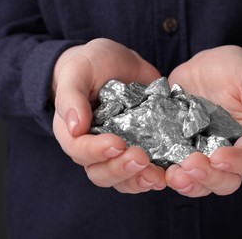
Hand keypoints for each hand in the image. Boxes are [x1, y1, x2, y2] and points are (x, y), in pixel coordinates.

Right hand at [52, 38, 165, 192]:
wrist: (116, 62)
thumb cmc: (90, 65)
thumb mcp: (78, 72)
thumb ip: (71, 97)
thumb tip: (75, 128)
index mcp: (74, 133)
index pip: (80, 151)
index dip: (97, 152)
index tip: (117, 143)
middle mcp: (95, 149)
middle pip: (102, 173)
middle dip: (121, 169)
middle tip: (141, 158)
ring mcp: (120, 151)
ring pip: (125, 179)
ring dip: (140, 180)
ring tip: (159, 174)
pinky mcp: (143, 147)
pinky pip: (146, 171)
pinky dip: (157, 174)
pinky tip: (170, 171)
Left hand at [166, 45, 241, 196]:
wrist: (206, 66)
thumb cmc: (236, 70)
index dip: (235, 163)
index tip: (218, 157)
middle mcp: (225, 152)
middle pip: (224, 180)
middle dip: (208, 177)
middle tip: (190, 165)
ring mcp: (200, 152)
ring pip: (199, 181)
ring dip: (187, 183)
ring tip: (173, 175)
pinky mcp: (177, 148)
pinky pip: (175, 168)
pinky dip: (167, 174)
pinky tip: (158, 169)